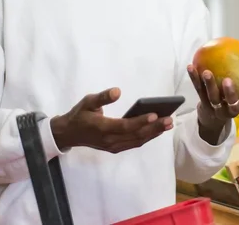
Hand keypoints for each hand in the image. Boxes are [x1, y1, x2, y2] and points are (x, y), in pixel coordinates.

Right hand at [50, 88, 171, 153]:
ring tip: (168, 124)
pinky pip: (134, 144)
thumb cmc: (80, 114)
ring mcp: (113, 146)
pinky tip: (157, 130)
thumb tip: (118, 91)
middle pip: (135, 135)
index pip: (125, 126)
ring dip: (154, 133)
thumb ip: (103, 97)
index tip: (155, 114)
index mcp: (102, 128)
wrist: (69, 134)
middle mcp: (109, 140)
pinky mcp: (115, 148)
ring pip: (137, 141)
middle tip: (169, 119)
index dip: (140, 121)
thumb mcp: (88, 101)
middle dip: (154, 128)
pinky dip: (147, 138)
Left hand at [187, 64, 238, 142]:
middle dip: (230, 94)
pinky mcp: (203, 102)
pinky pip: (199, 89)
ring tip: (207, 73)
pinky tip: (191, 66)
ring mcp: (215, 108)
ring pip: (213, 98)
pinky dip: (194, 78)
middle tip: (228, 80)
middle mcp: (230, 111)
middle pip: (232, 106)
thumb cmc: (233, 99)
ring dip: (210, 84)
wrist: (213, 116)